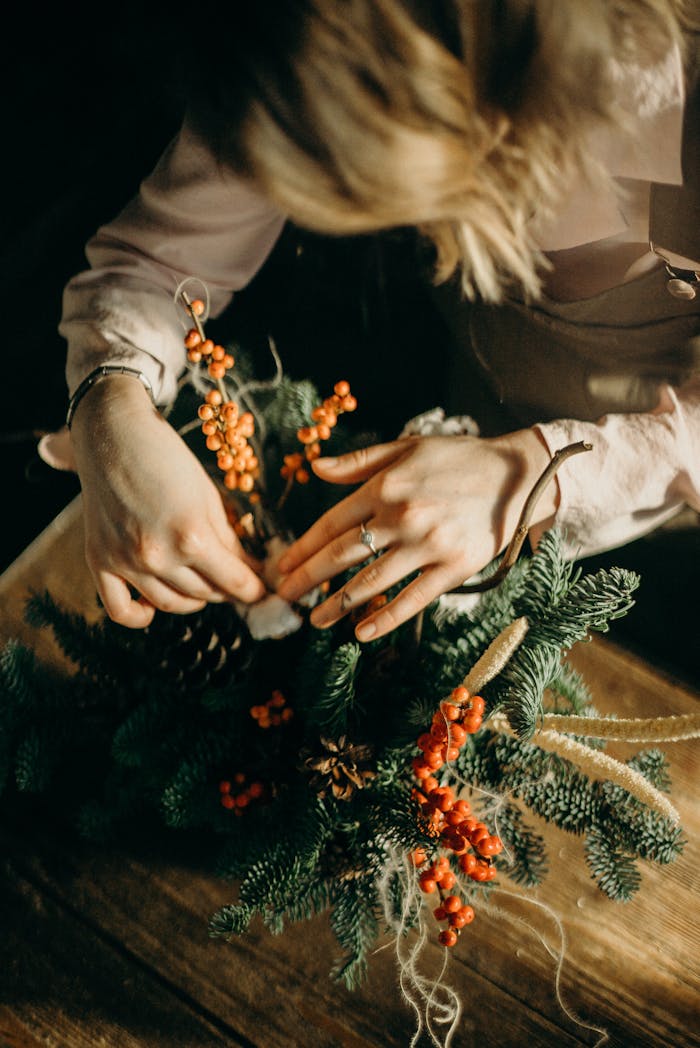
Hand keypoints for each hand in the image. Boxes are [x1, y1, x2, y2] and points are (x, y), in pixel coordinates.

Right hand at [70, 376, 265, 627]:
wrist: (113, 435)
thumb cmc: (167, 458)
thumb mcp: (208, 495)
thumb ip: (227, 538)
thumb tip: (249, 569)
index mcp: (192, 536)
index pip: (234, 581)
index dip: (254, 590)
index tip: (262, 591)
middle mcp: (158, 556)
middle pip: (205, 594)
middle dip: (226, 591)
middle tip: (234, 582)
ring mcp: (126, 562)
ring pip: (171, 604)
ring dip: (194, 601)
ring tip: (204, 587)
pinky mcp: (100, 561)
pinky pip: (120, 610)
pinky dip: (140, 617)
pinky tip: (153, 609)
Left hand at [275, 429, 555, 640]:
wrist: (518, 475)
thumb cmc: (458, 458)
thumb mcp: (406, 448)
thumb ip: (358, 462)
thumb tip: (314, 468)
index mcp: (385, 487)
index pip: (331, 524)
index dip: (302, 548)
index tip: (282, 566)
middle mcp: (402, 517)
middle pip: (342, 555)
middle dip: (308, 579)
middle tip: (284, 597)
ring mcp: (428, 545)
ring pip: (371, 582)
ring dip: (338, 604)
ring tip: (315, 620)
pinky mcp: (454, 568)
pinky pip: (412, 599)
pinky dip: (385, 619)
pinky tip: (361, 633)